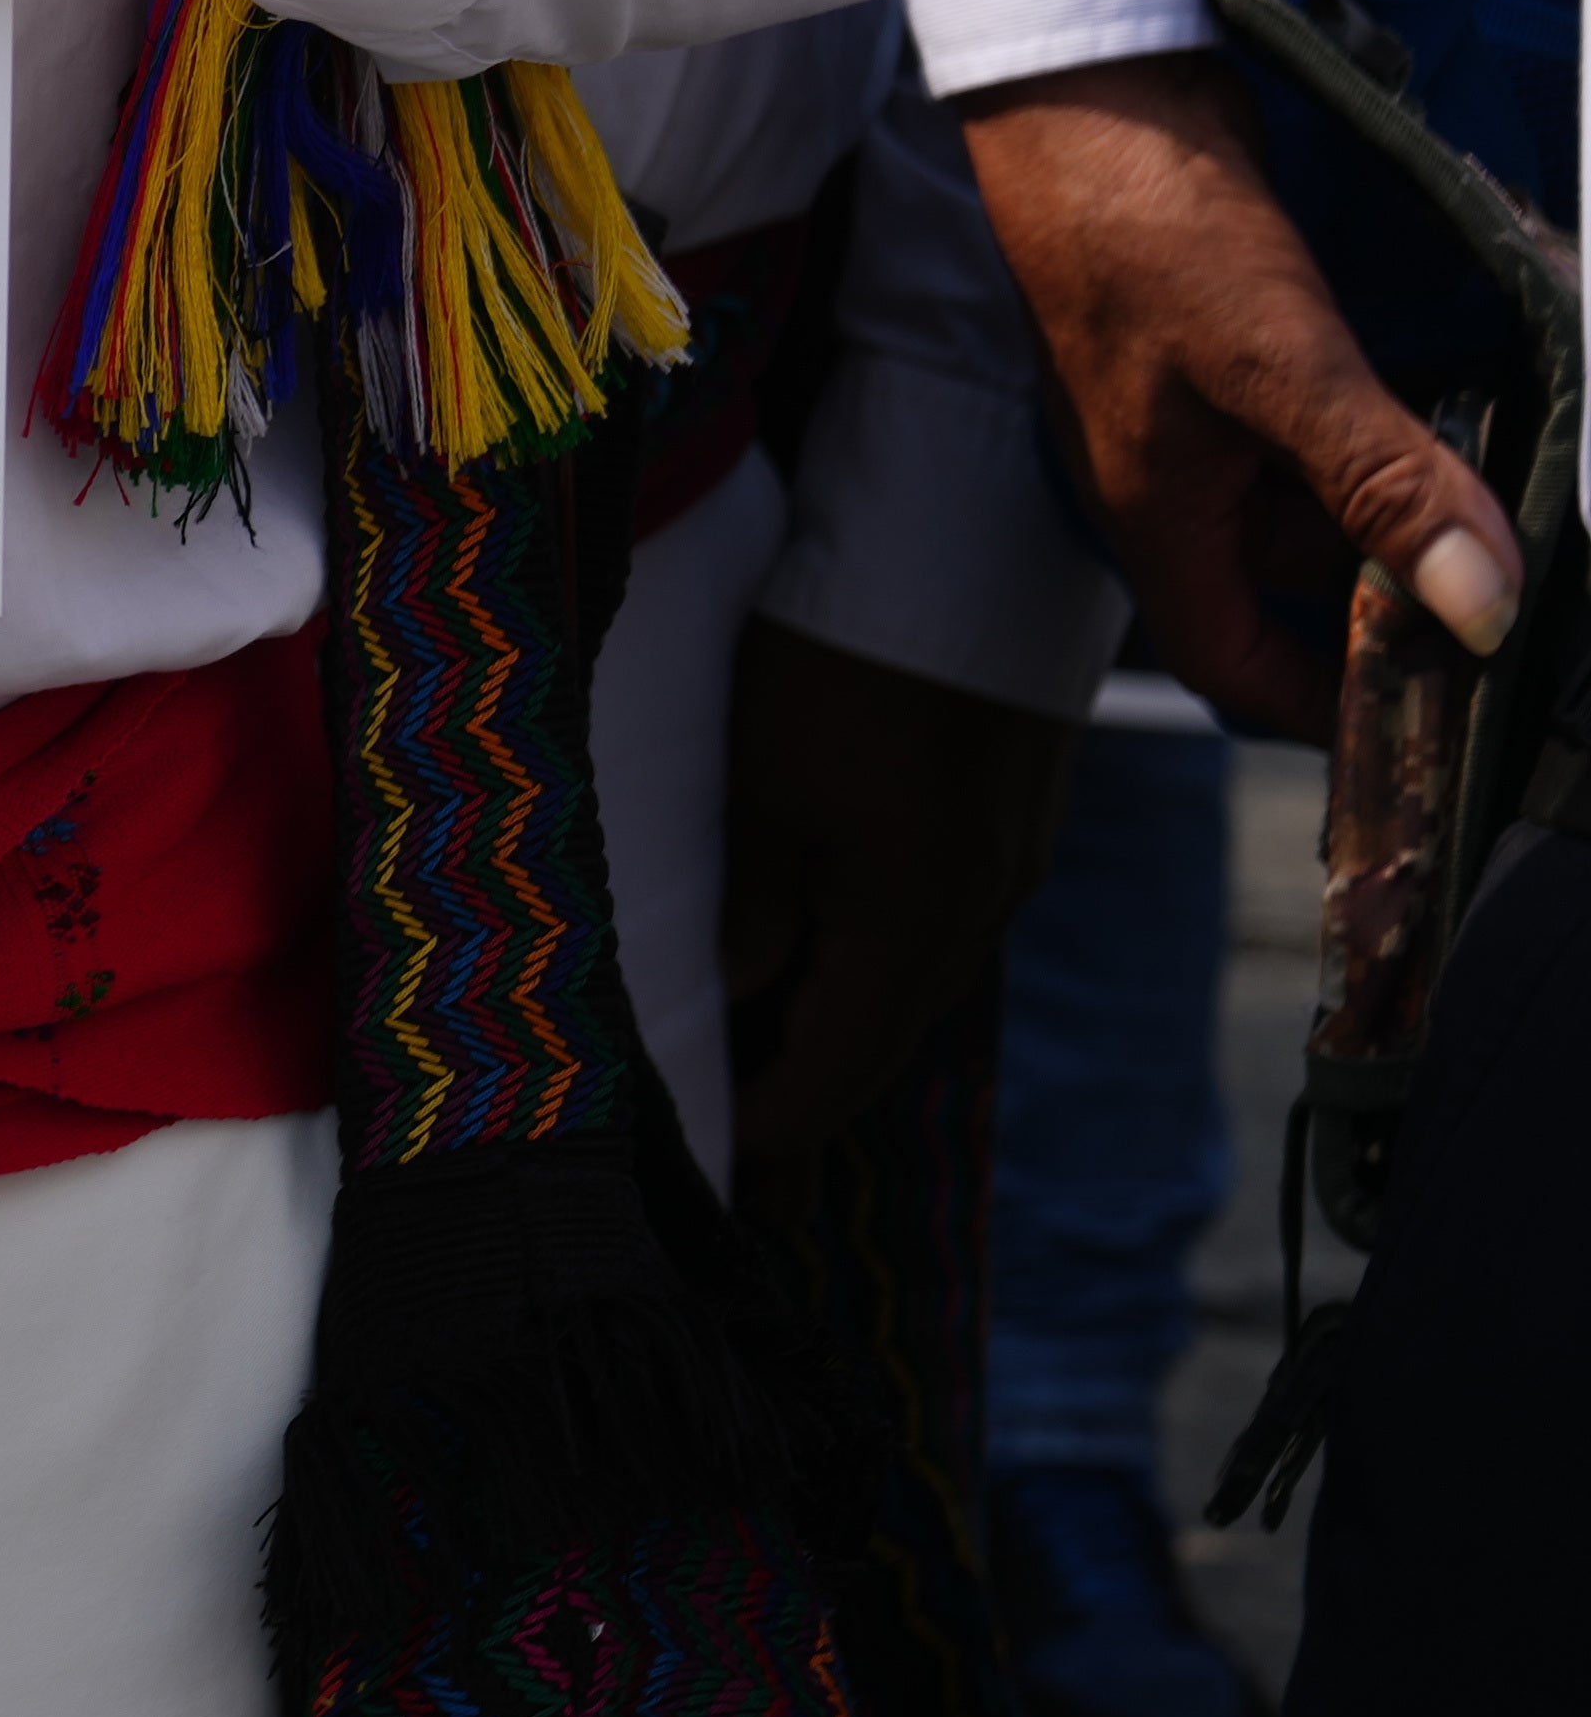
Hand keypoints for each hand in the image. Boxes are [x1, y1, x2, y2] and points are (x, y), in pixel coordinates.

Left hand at [711, 614, 1070, 1177]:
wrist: (966, 539)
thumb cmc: (838, 658)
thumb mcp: (767, 786)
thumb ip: (759, 907)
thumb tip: (742, 1000)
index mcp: (916, 923)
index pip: (837, 1072)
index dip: (769, 1127)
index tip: (709, 1177)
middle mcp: (980, 912)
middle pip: (882, 1040)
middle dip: (807, 1096)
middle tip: (736, 1153)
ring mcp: (1006, 864)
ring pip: (911, 983)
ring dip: (843, 1030)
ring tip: (764, 1067)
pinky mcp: (1006, 816)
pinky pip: (932, 926)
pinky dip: (873, 965)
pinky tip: (823, 966)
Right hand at [959, 48, 1523, 736]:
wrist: (1085, 93)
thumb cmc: (1147, 234)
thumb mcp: (1284, 372)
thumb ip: (1385, 488)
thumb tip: (1485, 605)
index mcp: (1156, 512)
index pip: (1236, 663)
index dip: (1326, 709)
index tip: (1433, 719)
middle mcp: (1172, 474)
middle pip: (1298, 581)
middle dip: (1401, 584)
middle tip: (1511, 572)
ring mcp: (1195, 406)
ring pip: (1316, 493)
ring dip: (1403, 494)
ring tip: (1501, 480)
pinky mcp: (1222, 345)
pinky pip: (1313, 423)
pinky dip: (1382, 429)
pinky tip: (1447, 398)